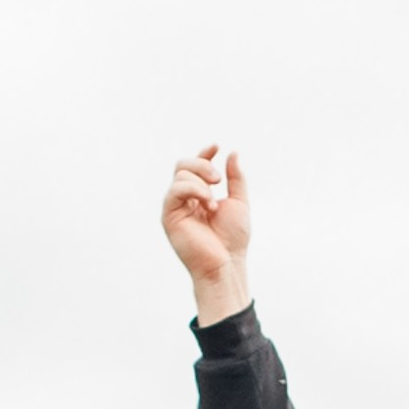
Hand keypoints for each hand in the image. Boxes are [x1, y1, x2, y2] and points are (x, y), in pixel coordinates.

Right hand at [162, 144, 251, 323]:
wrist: (226, 262)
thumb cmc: (232, 239)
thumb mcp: (238, 202)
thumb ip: (235, 179)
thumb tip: (232, 154)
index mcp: (199, 195)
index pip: (195, 167)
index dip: (204, 154)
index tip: (217, 146)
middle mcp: (184, 199)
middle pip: (183, 165)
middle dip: (202, 165)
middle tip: (218, 179)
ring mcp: (175, 207)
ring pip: (180, 176)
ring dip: (201, 182)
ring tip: (214, 202)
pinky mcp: (169, 216)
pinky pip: (175, 191)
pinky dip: (193, 190)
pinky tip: (208, 203)